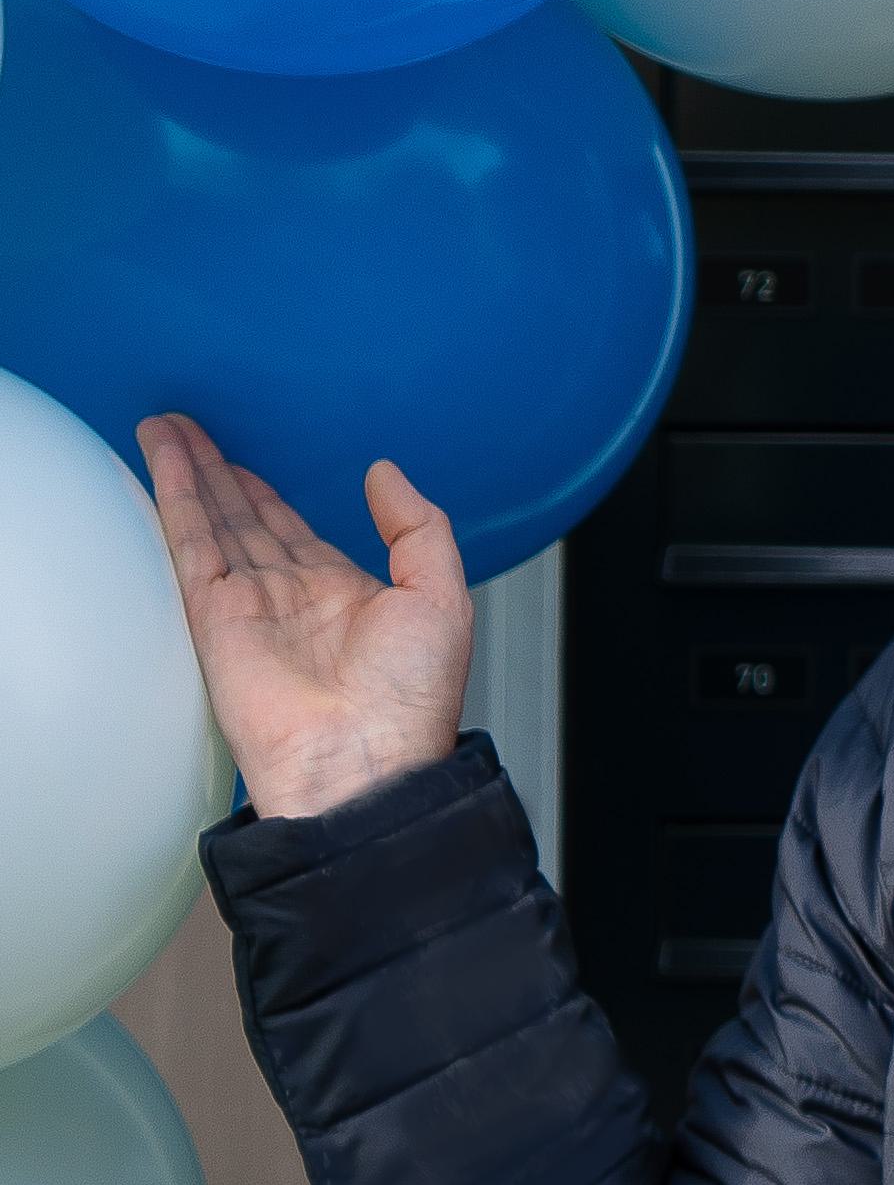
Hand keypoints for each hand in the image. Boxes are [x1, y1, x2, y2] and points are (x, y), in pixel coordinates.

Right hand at [144, 417, 470, 819]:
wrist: (363, 758)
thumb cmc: (410, 701)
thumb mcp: (440, 598)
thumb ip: (418, 529)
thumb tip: (385, 474)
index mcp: (344, 596)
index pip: (293, 531)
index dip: (263, 493)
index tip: (239, 460)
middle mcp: (291, 598)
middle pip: (242, 518)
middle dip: (214, 472)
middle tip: (186, 426)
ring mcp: (248, 604)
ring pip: (210, 520)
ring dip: (186, 471)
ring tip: (162, 426)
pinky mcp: (213, 613)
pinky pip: (190, 541)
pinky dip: (174, 497)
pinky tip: (161, 457)